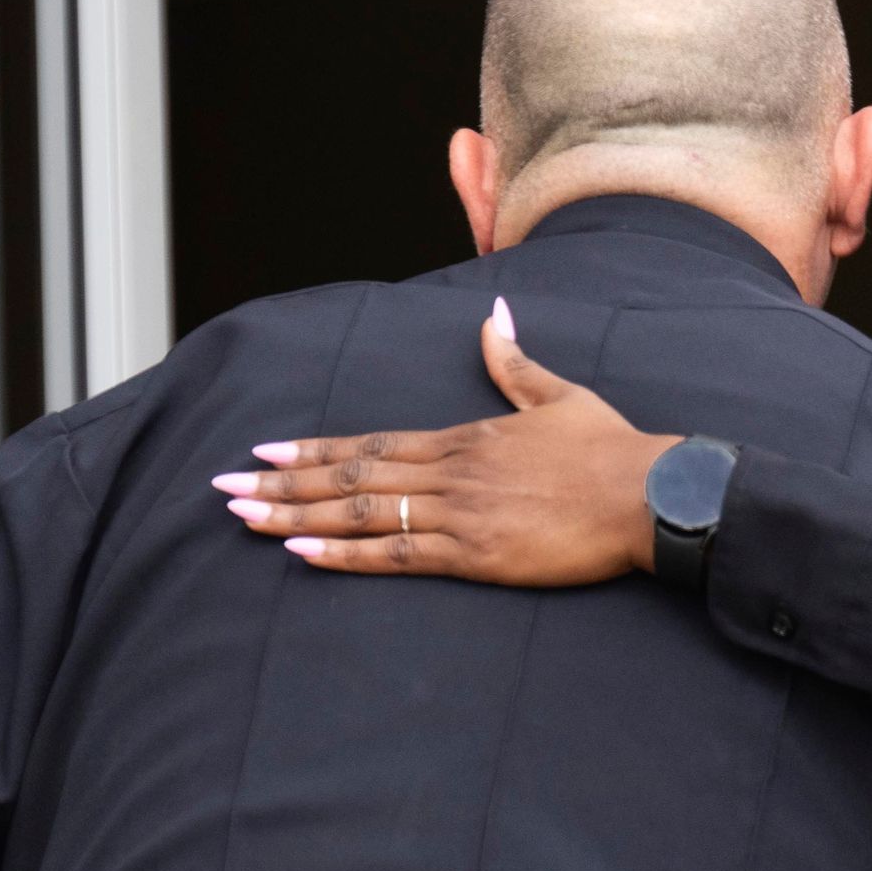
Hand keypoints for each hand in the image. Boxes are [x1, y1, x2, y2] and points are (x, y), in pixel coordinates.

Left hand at [213, 300, 677, 584]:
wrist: (651, 494)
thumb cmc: (611, 450)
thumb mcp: (558, 396)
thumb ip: (514, 363)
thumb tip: (494, 315)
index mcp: (462, 437)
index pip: (369, 442)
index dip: (312, 450)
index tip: (262, 452)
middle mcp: (449, 471)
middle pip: (349, 475)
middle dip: (280, 483)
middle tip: (220, 489)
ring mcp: (458, 513)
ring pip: (360, 512)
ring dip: (295, 515)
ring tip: (241, 519)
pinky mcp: (475, 555)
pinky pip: (395, 555)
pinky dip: (344, 553)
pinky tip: (299, 551)